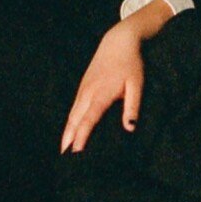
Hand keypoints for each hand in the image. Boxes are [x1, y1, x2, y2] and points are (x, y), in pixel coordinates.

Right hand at [61, 25, 144, 152]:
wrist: (119, 42)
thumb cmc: (131, 64)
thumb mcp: (137, 84)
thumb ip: (133, 106)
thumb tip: (130, 128)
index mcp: (100, 94)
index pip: (88, 120)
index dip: (81, 137)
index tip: (76, 153)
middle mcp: (87, 93)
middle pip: (74, 120)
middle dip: (68, 140)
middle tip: (64, 159)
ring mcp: (83, 89)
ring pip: (72, 114)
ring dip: (66, 132)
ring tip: (63, 150)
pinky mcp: (83, 86)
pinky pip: (74, 107)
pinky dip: (69, 121)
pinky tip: (69, 130)